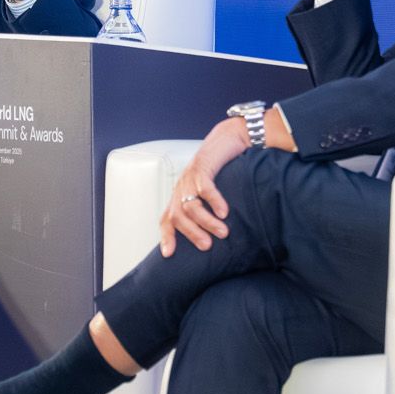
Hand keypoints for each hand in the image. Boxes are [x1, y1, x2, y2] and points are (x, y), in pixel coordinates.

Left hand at [158, 118, 252, 256]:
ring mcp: (190, 177)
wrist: (228, 138)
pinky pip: (204, 188)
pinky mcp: (202, 166)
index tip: (169, 254)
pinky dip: (214, 201)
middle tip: (206, 246)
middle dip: (191, 233)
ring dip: (207, 222)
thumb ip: (207, 209)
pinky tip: (224, 212)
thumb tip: (216, 235)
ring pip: (191, 205)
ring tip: (223, 232)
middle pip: (178, 216)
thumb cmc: (222, 169)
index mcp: (180, 195)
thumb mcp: (210, 191)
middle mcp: (181, 187)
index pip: (167, 219)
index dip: (166, 236)